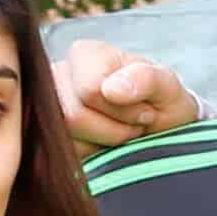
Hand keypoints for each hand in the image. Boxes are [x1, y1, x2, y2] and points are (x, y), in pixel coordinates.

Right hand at [57, 41, 197, 148]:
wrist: (162, 135)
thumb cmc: (163, 105)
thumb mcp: (168, 88)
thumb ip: (146, 79)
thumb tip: (110, 89)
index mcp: (84, 55)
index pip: (89, 89)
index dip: (123, 109)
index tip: (144, 109)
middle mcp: (56, 78)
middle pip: (72, 116)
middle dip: (114, 130)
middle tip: (135, 125)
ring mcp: (48, 110)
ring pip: (67, 140)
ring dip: (104, 145)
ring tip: (122, 134)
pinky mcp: (50, 140)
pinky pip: (66, 158)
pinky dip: (94, 160)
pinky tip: (107, 148)